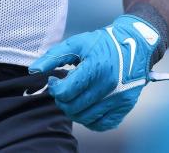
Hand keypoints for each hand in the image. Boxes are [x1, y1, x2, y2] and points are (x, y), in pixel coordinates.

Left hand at [28, 14, 168, 130]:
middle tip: (63, 89)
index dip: (54, 88)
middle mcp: (108, 86)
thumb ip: (53, 56)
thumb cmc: (103, 43)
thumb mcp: (77, 43)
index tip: (54, 80)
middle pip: (73, 107)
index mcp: (95, 68)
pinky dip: (90, 120)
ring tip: (75, 96)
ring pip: (85, 118)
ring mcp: (118, 99)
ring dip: (74, 110)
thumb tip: (33, 70)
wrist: (135, 45)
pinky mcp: (125, 107)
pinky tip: (87, 105)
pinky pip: (102, 125)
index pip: (65, 92)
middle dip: (62, 100)